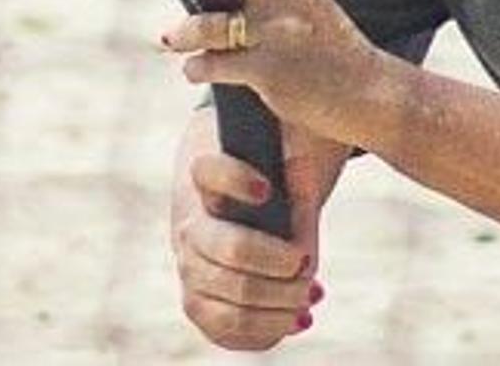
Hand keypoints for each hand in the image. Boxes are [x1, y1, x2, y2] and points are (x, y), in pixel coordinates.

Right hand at [167, 96, 343, 350]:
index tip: (266, 190)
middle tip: (306, 262)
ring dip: (282, 300)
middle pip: (236, 249)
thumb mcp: (282, 176)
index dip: (237, 180)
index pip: (212, 172)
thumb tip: (303, 169)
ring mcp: (190, 272)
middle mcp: (190, 229)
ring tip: (309, 293)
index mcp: (205, 182)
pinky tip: (297, 317)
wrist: (229, 220)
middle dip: (281, 262)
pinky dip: (272, 327)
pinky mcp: (198, 307)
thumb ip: (297, 178)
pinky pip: (232, 328)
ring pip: (237, 297)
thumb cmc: (263, 192)